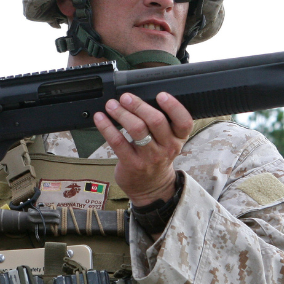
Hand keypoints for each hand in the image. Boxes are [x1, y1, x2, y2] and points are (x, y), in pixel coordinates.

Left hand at [93, 92, 192, 206]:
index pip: (184, 121)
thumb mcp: (168, 143)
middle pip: (156, 121)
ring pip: (136, 129)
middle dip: (138, 105)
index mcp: (178, 139)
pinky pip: (118, 142)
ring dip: (121, 113)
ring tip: (111, 105)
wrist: (151, 188)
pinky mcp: (132, 164)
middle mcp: (167, 148)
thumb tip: (137, 99)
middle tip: (126, 97)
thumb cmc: (157, 159)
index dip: (173, 106)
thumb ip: (161, 124)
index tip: (161, 95)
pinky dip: (107, 127)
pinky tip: (100, 118)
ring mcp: (149, 157)